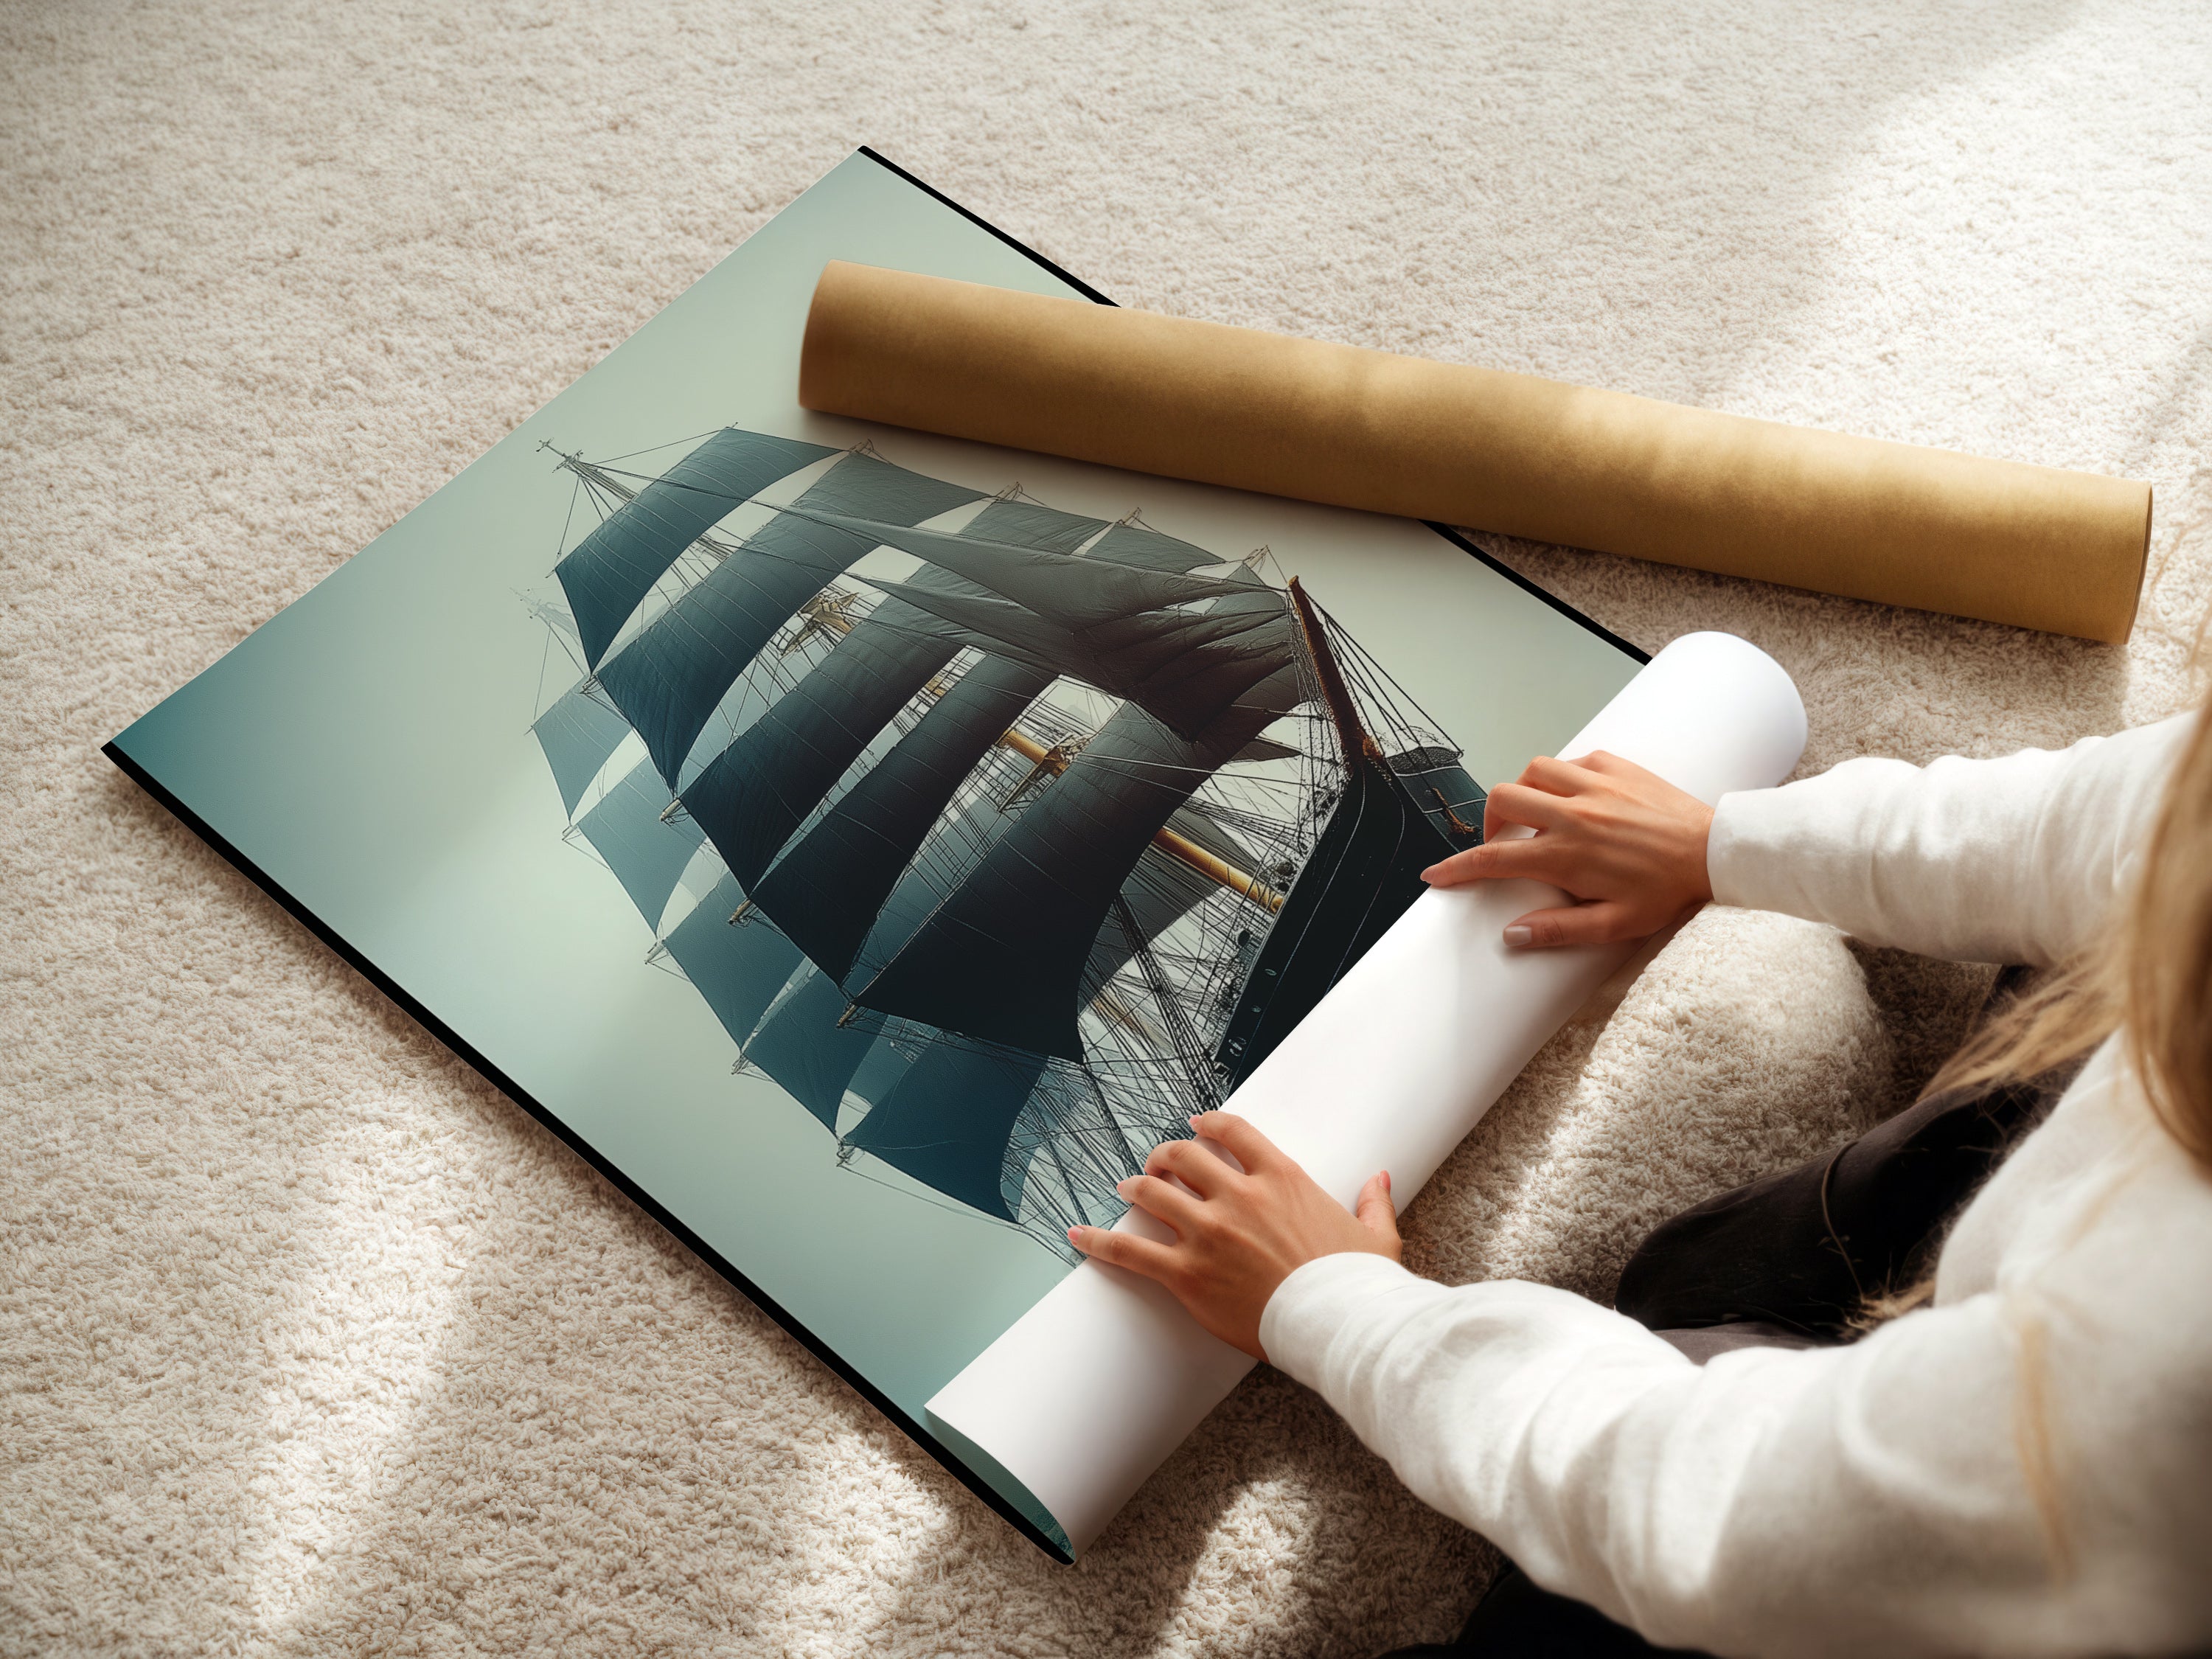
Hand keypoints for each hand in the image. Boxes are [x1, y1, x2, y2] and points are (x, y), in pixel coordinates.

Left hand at [1067, 1111, 1399, 1360]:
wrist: (1340, 1325)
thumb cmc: (1358, 1284)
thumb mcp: (1375, 1236)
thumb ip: (1372, 1201)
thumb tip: (1380, 1178)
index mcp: (1282, 1179)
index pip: (1233, 1132)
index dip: (1207, 1124)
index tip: (1195, 1125)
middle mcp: (1239, 1196)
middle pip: (1183, 1156)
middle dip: (1164, 1155)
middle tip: (1156, 1163)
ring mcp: (1209, 1233)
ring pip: (1153, 1193)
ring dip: (1135, 1187)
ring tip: (1125, 1188)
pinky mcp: (1188, 1274)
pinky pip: (1131, 1251)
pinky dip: (1099, 1241)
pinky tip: (1078, 1234)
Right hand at [1421, 750, 1713, 948]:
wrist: (1715, 852)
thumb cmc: (1667, 891)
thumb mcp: (1615, 924)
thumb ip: (1559, 930)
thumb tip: (1512, 935)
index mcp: (1567, 855)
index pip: (1494, 859)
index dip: (1457, 868)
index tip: (1436, 875)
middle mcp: (1573, 814)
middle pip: (1503, 799)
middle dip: (1489, 821)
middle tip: (1502, 842)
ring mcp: (1594, 785)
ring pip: (1532, 770)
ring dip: (1524, 791)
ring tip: (1535, 815)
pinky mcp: (1615, 766)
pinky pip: (1571, 760)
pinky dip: (1561, 776)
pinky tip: (1574, 797)